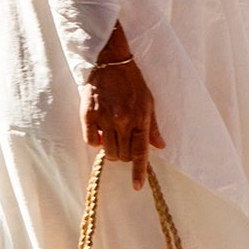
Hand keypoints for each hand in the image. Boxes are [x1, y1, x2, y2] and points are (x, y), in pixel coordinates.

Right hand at [83, 23, 164, 188]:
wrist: (110, 62)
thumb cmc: (131, 82)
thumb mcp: (148, 102)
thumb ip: (152, 127)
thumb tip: (160, 146)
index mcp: (140, 118)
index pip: (140, 152)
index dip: (138, 172)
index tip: (136, 186)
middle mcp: (122, 120)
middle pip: (122, 155)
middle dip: (123, 155)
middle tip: (122, 141)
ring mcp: (104, 118)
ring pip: (106, 151)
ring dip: (109, 149)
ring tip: (110, 135)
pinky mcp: (88, 114)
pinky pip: (90, 140)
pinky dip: (94, 140)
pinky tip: (98, 130)